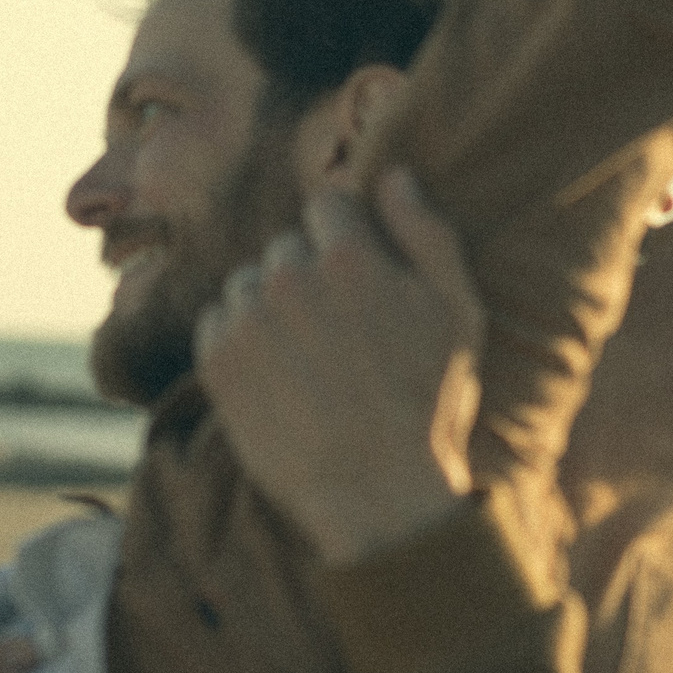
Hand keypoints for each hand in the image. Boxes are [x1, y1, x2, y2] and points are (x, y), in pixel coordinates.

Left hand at [195, 167, 484, 566]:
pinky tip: (277, 376)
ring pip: (249, 282)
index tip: (359, 276)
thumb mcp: (457, 313)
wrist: (377, 496)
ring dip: (271, 306)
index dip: (346, 235)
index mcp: (350, 257)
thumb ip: (425, 234)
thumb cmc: (428, 405)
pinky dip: (239, 339)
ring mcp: (246, 319)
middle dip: (310, 273)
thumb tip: (392, 176)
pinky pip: (218, 320)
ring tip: (309, 359)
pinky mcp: (215, 360)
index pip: (328, 201)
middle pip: (288, 244)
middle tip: (340, 331)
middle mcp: (289, 277)